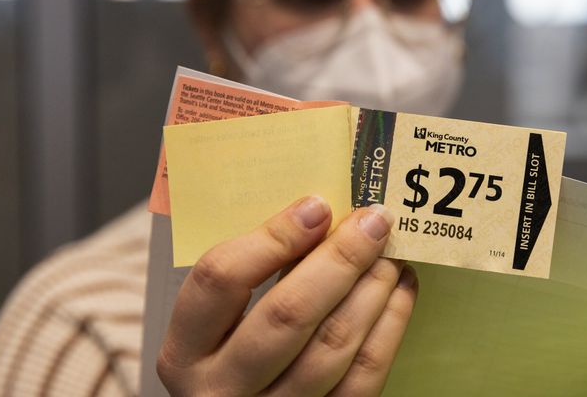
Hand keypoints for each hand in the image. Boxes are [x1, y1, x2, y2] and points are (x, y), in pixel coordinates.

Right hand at [157, 196, 418, 395]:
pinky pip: (365, 376)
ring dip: (371, 289)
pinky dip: (390, 325)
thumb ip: (252, 275)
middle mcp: (221, 389)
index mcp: (185, 351)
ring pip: (333, 345)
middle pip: (287, 313)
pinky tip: (400, 290)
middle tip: (373, 221)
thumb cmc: (232, 358)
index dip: (273, 237)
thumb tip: (318, 215)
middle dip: (340, 259)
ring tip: (390, 253)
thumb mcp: (218, 324)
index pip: (220, 279)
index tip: (316, 207)